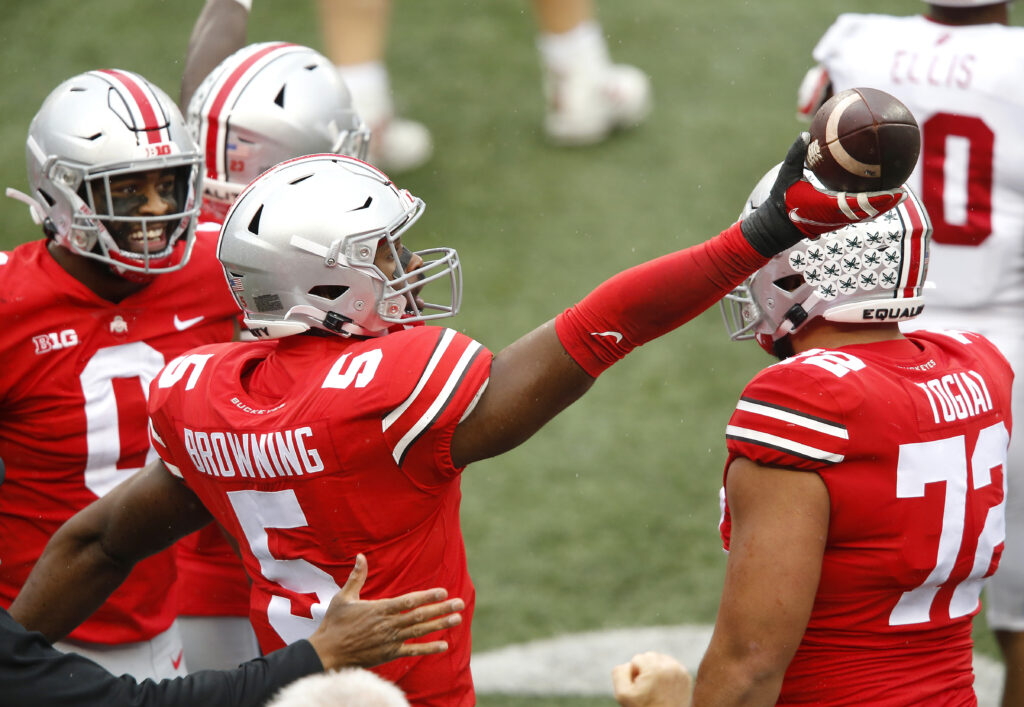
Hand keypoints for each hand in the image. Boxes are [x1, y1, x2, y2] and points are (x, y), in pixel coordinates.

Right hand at [307, 554, 463, 669]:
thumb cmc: (335, 624)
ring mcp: (390, 640)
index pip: (409, 601)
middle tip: (460, 603)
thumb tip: (360, 556)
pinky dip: (429, 648)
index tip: (443, 592)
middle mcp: (388, 625)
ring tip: (457, 619)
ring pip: (420, 631)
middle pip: (420, 615)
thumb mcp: (344, 597)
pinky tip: (444, 645)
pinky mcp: (389, 654)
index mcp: (380, 609)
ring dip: (440, 625)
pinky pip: (413, 650)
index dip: (427, 596)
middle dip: (442, 609)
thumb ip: (356, 577)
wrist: (327, 653)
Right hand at [612, 652, 692, 706]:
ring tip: (656, 688)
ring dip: (655, 670)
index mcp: (655, 668)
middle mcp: (670, 666)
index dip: (634, 675)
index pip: (637, 659)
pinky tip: (664, 688)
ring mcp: (680, 671)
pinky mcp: (686, 676)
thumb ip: (619, 672)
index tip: (641, 690)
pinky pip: (670, 666)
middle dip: (645, 670)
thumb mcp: (623, 694)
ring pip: (660, 660)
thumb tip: (629, 664)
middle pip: (649, 656)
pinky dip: (665, 674)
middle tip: (647, 689)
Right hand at [740, 133, 905, 255]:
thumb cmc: (781, 201)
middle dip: (886, 203)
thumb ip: (795, 155)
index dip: (879, 200)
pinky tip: (876, 195)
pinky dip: (869, 206)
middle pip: (868, 211)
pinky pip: (856, 213)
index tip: (896, 191)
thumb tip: (805, 133)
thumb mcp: (785, 176)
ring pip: (865, 214)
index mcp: (828, 206)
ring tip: (897, 194)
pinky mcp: (835, 221)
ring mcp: (837, 220)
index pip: (860, 205)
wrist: (776, 227)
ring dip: (880, 205)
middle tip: (903, 191)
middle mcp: (837, 216)